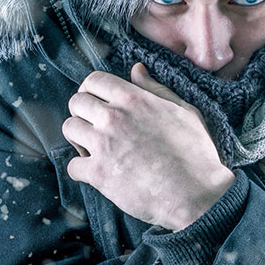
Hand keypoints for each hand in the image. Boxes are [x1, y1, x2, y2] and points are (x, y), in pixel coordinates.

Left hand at [62, 63, 235, 230]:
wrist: (195, 194)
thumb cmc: (195, 154)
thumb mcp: (183, 111)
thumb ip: (155, 88)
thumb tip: (136, 70)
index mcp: (134, 99)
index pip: (94, 80)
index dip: (93, 90)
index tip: (98, 102)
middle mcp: (114, 117)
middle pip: (76, 102)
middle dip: (83, 112)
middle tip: (95, 126)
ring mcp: (104, 144)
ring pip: (69, 129)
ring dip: (79, 138)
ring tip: (94, 148)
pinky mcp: (99, 173)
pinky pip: (72, 165)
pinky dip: (81, 170)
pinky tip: (96, 172)